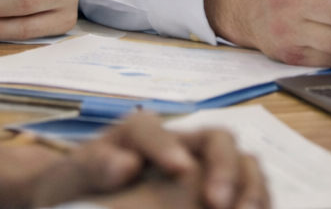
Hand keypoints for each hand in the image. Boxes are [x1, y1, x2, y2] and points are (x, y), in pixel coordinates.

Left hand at [28, 112, 267, 208]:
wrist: (82, 200)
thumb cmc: (74, 190)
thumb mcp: (71, 180)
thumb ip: (92, 167)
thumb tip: (125, 164)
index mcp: (137, 135)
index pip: (150, 130)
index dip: (166, 146)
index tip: (178, 169)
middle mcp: (179, 144)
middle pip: (216, 139)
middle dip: (224, 167)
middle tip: (217, 202)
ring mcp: (203, 168)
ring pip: (243, 162)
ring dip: (250, 186)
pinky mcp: (217, 192)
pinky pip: (249, 191)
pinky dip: (258, 202)